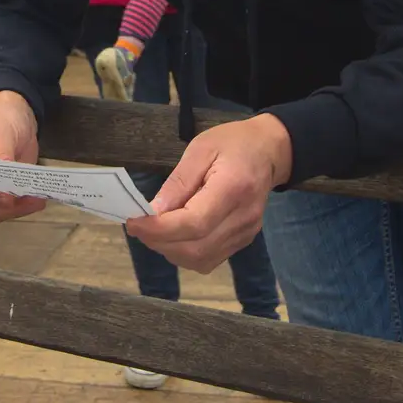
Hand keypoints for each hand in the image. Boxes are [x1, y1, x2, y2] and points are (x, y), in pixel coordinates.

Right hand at [0, 91, 43, 220]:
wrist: (16, 120)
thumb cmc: (0, 120)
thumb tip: (4, 189)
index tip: (6, 194)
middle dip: (3, 204)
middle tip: (28, 195)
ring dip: (15, 209)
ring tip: (36, 199)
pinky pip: (4, 211)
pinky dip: (20, 209)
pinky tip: (35, 200)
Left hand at [124, 113, 291, 272]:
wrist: (269, 151)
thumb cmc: (233, 143)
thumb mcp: (200, 149)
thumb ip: (177, 183)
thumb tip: (152, 213)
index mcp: (233, 188)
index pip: (194, 223)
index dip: (160, 229)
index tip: (134, 223)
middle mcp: (243, 218)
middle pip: (195, 248)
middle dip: (159, 242)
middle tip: (138, 226)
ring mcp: (245, 233)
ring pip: (200, 259)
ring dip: (169, 250)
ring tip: (154, 230)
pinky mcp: (243, 241)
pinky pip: (208, 259)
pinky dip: (184, 253)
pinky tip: (174, 235)